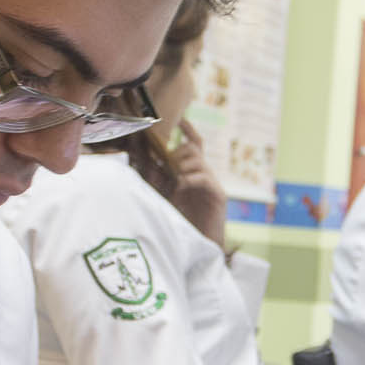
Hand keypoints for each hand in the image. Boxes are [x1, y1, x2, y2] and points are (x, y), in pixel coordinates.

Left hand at [164, 120, 229, 249]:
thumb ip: (160, 180)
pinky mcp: (218, 195)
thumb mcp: (167, 197)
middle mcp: (205, 174)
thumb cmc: (183, 223)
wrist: (201, 246)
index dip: (188, 129)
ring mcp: (213, 183)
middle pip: (192, 149)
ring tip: (171, 179)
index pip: (194, 144)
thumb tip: (147, 164)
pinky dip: (189, 179)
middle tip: (163, 166)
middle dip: (175, 155)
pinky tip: (180, 186)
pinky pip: (203, 177)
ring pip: (196, 160)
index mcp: (194, 173)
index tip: (179, 118)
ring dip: (180, 166)